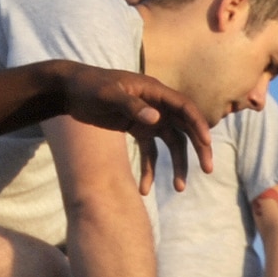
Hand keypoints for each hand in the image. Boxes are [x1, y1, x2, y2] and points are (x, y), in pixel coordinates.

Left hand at [57, 64, 211, 190]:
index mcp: (154, 91)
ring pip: (170, 144)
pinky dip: (149, 170)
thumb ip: (130, 105)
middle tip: (208, 169)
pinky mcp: (136, 129)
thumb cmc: (88, 86)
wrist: (69, 90)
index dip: (198, 124)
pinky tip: (144, 189)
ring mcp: (148, 118)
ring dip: (177, 165)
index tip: (206, 143)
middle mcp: (156, 105)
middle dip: (198, 148)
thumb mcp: (107, 94)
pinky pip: (149, 152)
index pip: (184, 107)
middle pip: (184, 128)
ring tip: (179, 189)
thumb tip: (156, 119)